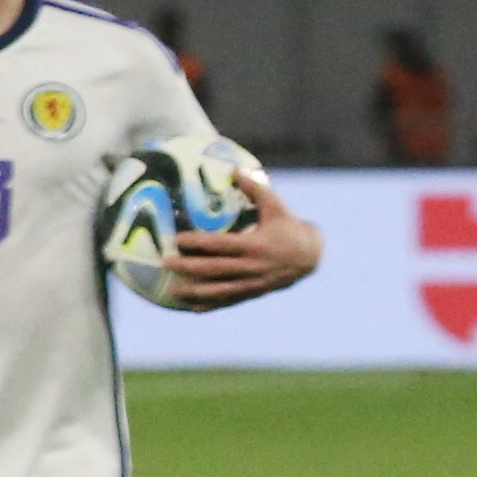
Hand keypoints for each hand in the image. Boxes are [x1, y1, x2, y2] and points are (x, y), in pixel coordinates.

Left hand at [162, 164, 323, 306]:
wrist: (310, 257)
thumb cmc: (288, 227)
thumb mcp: (276, 206)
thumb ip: (255, 189)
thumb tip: (235, 169)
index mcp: (256, 245)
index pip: (221, 245)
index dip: (198, 242)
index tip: (177, 238)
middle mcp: (252, 266)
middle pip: (214, 269)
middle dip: (188, 266)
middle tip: (165, 262)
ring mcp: (252, 283)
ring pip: (219, 290)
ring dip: (195, 291)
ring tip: (172, 290)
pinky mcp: (253, 293)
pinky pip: (228, 301)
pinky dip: (210, 305)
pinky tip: (191, 308)